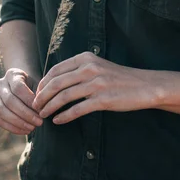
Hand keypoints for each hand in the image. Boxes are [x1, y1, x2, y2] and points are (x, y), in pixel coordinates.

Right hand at [0, 68, 43, 134]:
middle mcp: (0, 84)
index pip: (18, 87)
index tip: (40, 108)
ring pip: (2, 111)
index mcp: (12, 74)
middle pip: (9, 100)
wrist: (24, 85)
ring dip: (18, 122)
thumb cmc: (34, 85)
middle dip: (25, 113)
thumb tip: (41, 109)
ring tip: (33, 127)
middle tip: (39, 122)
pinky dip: (13, 128)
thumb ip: (39, 93)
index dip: (28, 99)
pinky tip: (26, 130)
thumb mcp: (38, 84)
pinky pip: (0, 121)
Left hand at [32, 51, 160, 124]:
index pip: (56, 70)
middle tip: (35, 107)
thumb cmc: (119, 77)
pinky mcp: (103, 99)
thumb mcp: (98, 65)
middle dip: (42, 97)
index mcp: (86, 58)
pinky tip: (58, 121)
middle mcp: (90, 68)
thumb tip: (56, 81)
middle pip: (57, 83)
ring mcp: (96, 84)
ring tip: (43, 115)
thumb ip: (80, 69)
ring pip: (64, 97)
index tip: (37, 94)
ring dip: (49, 107)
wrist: (144, 85)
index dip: (43, 83)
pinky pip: (77, 109)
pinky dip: (64, 116)